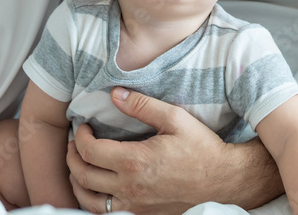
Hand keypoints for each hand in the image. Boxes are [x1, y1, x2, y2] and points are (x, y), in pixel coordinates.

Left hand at [66, 87, 278, 213]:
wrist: (225, 181)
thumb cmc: (202, 148)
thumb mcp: (175, 118)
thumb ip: (142, 106)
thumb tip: (114, 94)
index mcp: (134, 161)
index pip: (90, 151)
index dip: (80, 136)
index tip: (83, 126)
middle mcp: (130, 187)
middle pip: (83, 176)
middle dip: (72, 157)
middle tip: (75, 143)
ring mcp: (135, 206)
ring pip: (89, 201)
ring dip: (77, 183)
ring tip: (79, 166)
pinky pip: (107, 214)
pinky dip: (93, 202)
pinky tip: (96, 189)